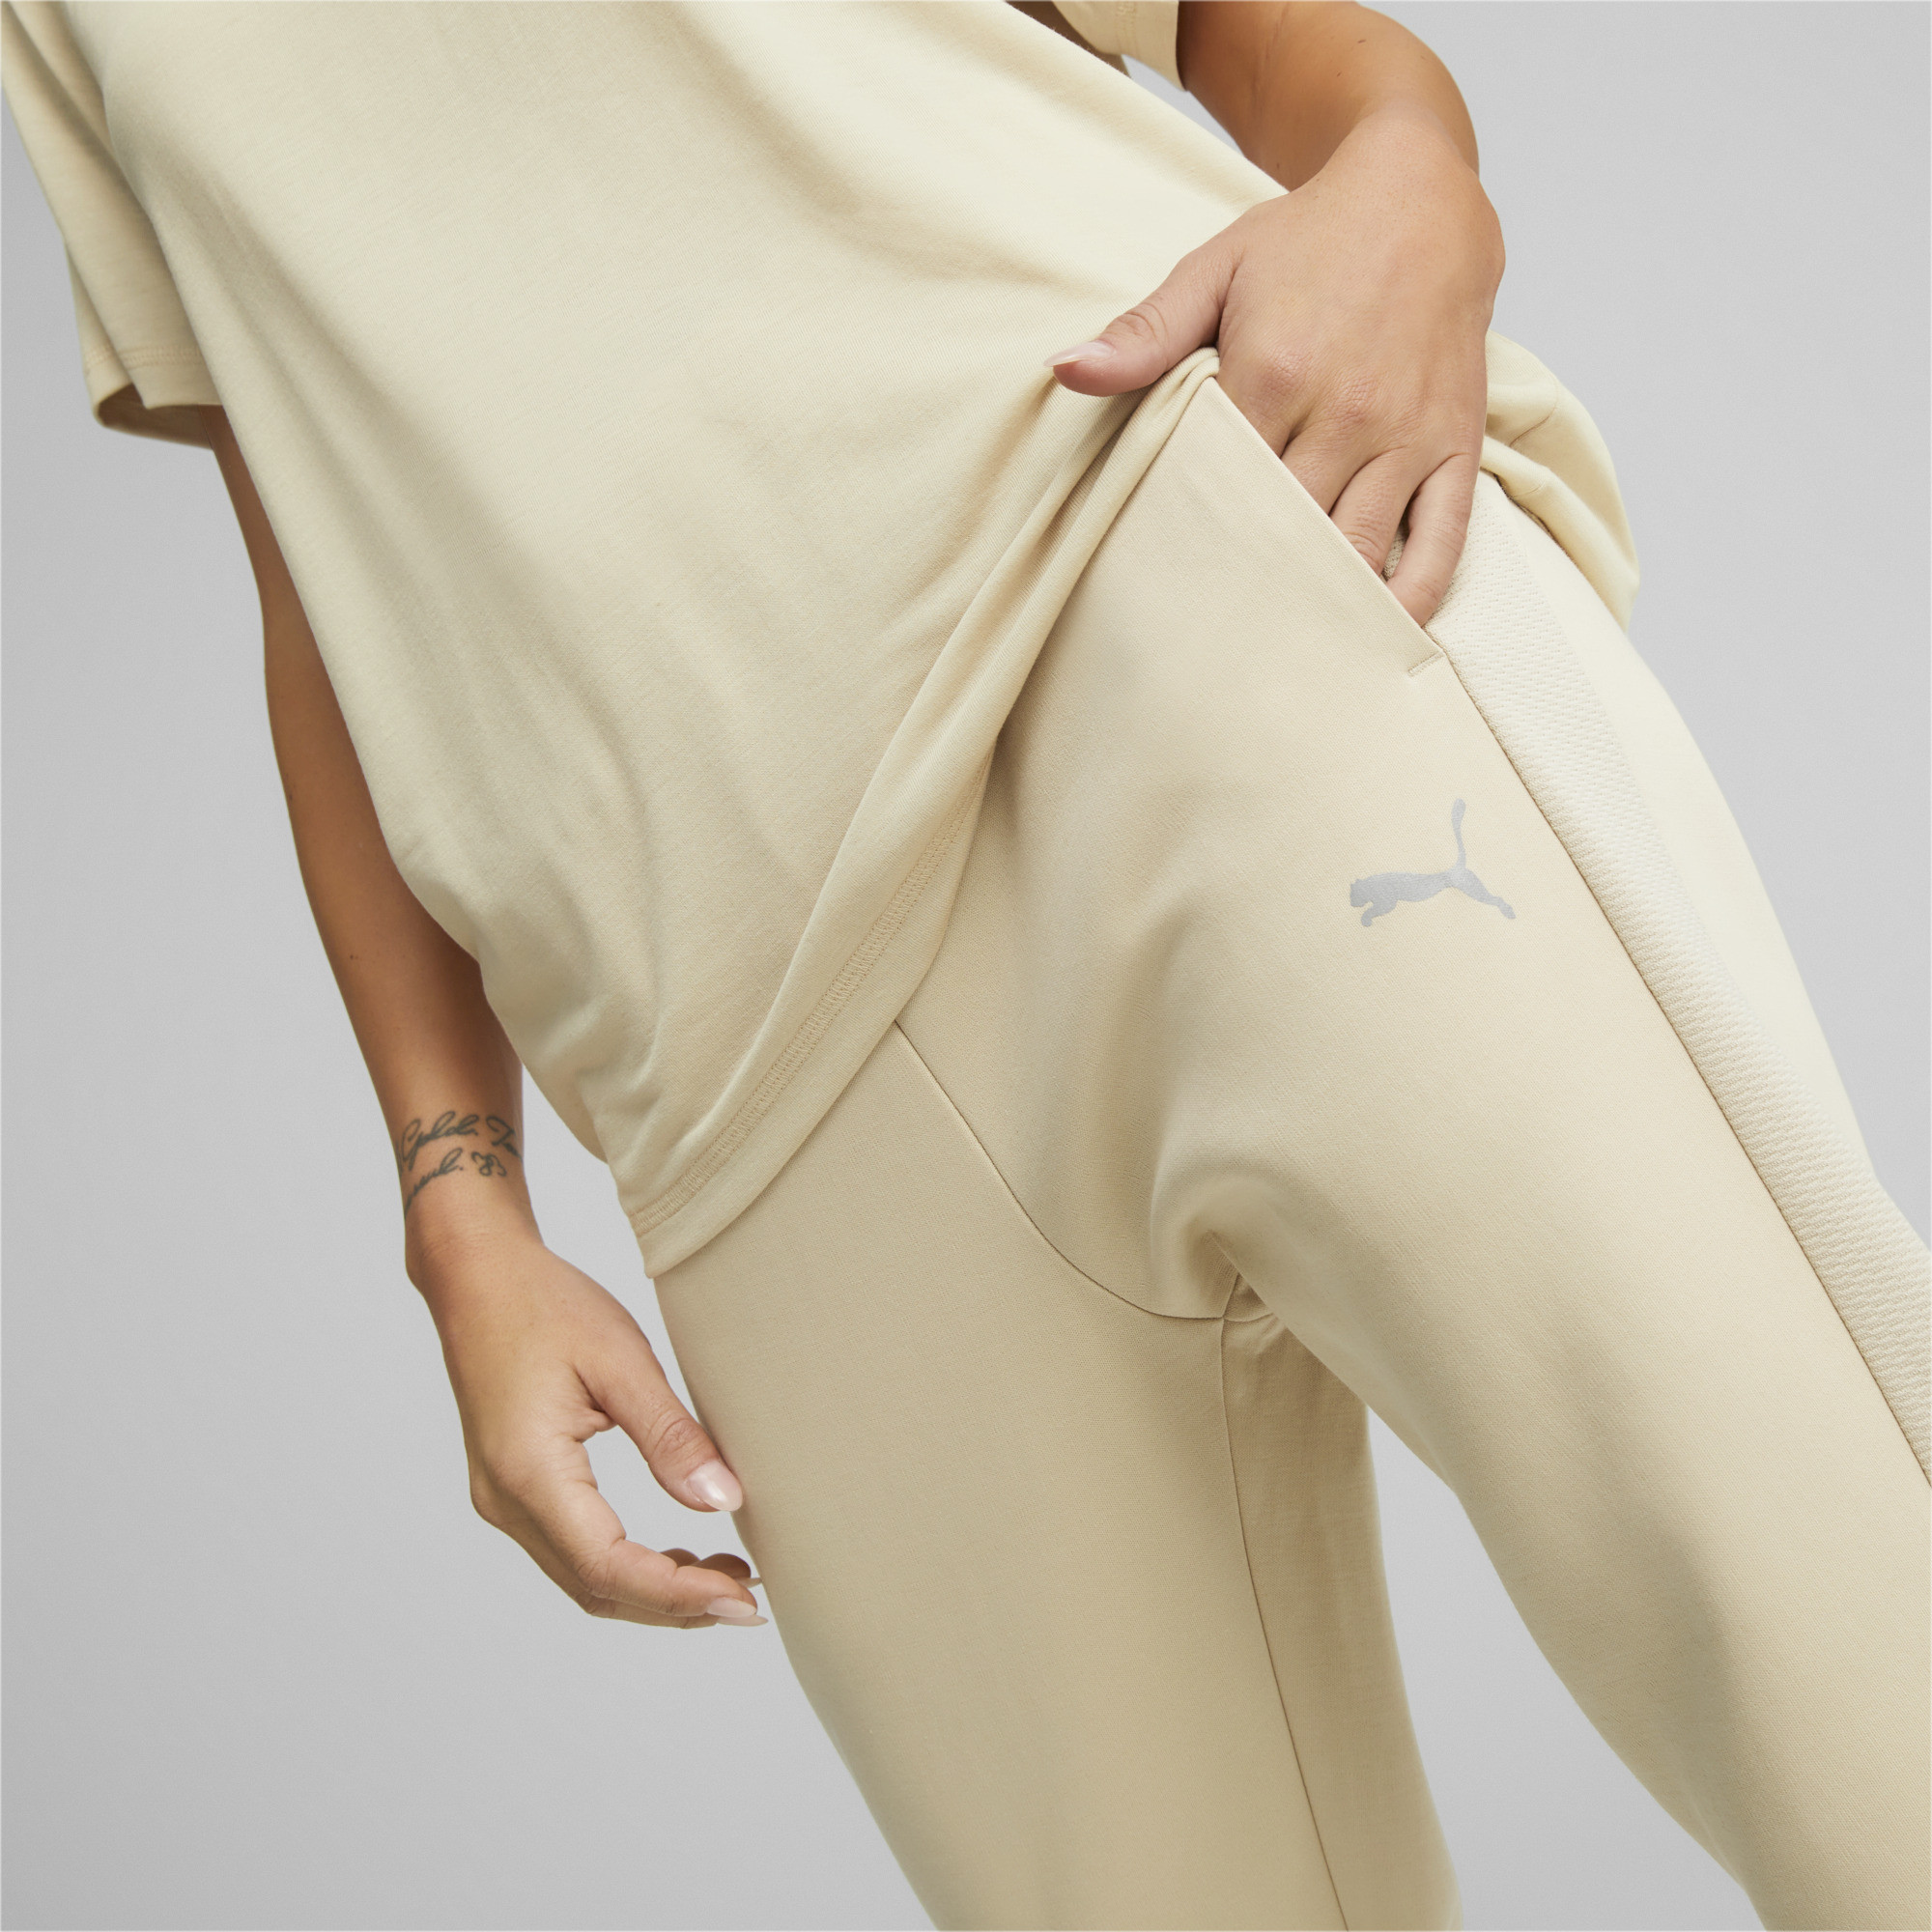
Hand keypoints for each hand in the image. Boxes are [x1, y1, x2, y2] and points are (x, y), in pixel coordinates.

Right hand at [412, 1225, 763, 1628]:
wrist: (477, 1276)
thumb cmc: (545, 1304)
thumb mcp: (620, 1361)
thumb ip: (670, 1436)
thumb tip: (723, 1503)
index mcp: (529, 1472)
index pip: (608, 1567)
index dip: (678, 1594)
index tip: (742, 1600)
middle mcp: (506, 1501)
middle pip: (595, 1588)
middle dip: (674, 1605)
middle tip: (749, 1601)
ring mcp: (503, 1500)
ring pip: (583, 1579)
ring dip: (653, 1591)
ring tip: (725, 1579)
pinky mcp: (513, 1489)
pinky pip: (572, 1551)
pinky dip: (627, 1565)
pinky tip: (677, 1552)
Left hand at [1048, 104, 1503, 627]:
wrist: (1423, 196)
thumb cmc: (1310, 239)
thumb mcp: (1215, 268)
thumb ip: (1143, 332)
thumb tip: (1066, 371)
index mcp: (1273, 372)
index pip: (1218, 487)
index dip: (1189, 542)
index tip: (1162, 590)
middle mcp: (1343, 413)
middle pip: (1283, 532)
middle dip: (1247, 587)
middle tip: (1210, 650)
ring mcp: (1404, 436)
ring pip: (1357, 550)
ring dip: (1321, 609)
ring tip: (1283, 662)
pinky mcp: (1455, 448)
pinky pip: (1442, 542)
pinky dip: (1413, 597)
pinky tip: (1380, 638)